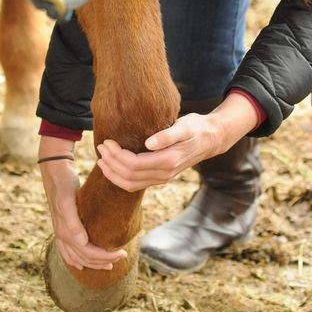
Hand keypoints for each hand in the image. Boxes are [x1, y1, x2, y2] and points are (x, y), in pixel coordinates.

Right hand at [39, 136, 126, 269]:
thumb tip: (83, 243)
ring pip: (76, 258)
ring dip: (92, 263)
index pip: (89, 253)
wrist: (54, 174)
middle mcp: (63, 236)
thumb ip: (73, 223)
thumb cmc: (64, 185)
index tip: (123, 252)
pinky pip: (66, 252)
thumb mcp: (68, 202)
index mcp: (66, 232)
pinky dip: (74, 261)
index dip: (106, 256)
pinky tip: (81, 265)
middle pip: (85, 258)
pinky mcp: (61, 228)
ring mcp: (61, 233)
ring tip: (109, 264)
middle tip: (123, 256)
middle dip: (104, 260)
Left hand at [96, 93, 258, 191]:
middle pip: (128, 176)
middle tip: (100, 146)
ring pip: (130, 184)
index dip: (116, 155)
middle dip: (110, 163)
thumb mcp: (184, 126)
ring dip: (112, 173)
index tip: (107, 141)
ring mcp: (162, 178)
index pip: (133, 164)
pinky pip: (135, 185)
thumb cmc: (196, 128)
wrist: (211, 139)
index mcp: (168, 161)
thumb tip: (149, 143)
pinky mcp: (160, 177)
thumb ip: (167, 135)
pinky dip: (120, 178)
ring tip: (101, 158)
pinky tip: (112, 167)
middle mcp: (164, 174)